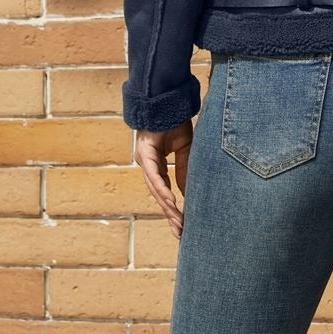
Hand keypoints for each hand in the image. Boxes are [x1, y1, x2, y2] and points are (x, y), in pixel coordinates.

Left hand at [134, 121, 192, 237]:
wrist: (167, 100)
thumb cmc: (174, 122)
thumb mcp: (185, 151)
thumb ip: (184, 171)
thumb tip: (187, 193)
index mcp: (156, 165)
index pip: (164, 191)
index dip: (173, 209)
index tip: (182, 224)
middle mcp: (148, 165)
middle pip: (159, 195)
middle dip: (170, 215)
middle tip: (180, 232)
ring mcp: (144, 160)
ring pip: (156, 189)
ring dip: (167, 207)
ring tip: (178, 223)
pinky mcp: (145, 153)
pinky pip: (154, 175)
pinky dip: (162, 189)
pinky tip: (170, 202)